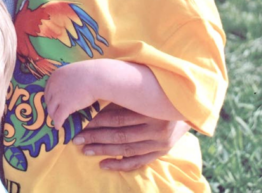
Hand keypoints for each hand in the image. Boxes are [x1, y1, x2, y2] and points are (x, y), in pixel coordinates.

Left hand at [43, 61, 99, 129]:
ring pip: (51, 110)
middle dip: (52, 108)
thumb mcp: (73, 73)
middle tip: (54, 113)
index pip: (48, 91)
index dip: (51, 99)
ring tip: (56, 121)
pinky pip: (58, 118)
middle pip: (48, 101)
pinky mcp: (66, 106)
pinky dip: (58, 123)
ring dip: (54, 117)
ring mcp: (58, 96)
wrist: (98, 78)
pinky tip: (58, 127)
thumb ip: (67, 79)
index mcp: (55, 76)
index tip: (53, 104)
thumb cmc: (91, 74)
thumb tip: (68, 87)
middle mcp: (53, 86)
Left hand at [72, 104, 189, 171]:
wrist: (184, 108)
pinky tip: (103, 165)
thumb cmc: (153, 98)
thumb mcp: (138, 96)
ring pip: (127, 150)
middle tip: (77, 140)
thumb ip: (119, 101)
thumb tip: (90, 107)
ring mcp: (160, 143)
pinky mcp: (161, 152)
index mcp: (150, 111)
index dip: (98, 122)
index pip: (118, 119)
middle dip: (96, 137)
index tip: (80, 125)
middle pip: (121, 135)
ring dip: (104, 151)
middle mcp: (157, 129)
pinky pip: (138, 162)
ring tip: (86, 151)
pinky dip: (120, 165)